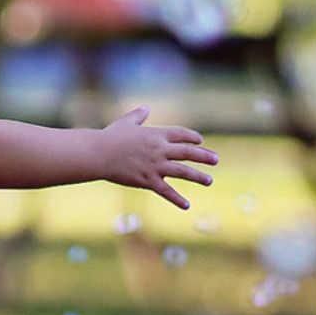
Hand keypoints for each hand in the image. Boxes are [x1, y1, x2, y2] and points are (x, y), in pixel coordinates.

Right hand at [100, 105, 218, 209]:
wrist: (99, 154)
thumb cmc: (109, 137)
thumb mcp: (125, 123)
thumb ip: (138, 115)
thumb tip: (146, 108)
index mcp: (157, 134)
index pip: (181, 135)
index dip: (192, 137)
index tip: (200, 141)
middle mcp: (160, 150)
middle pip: (188, 152)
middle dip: (204, 156)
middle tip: (216, 160)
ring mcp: (155, 166)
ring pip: (183, 171)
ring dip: (198, 176)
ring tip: (209, 180)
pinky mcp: (147, 180)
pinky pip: (166, 191)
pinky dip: (176, 199)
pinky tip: (186, 205)